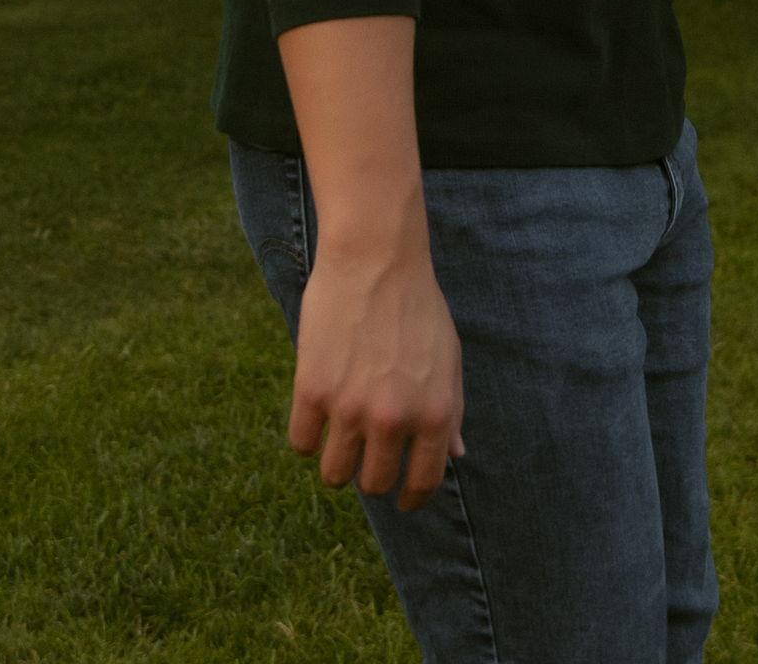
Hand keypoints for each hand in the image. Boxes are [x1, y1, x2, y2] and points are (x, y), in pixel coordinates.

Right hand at [290, 244, 465, 511]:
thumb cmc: (416, 305)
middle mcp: (394, 419)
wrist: (375, 258)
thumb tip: (456, 456)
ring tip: (339, 434)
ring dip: (337, 461)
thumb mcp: (448, 357)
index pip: (422, 483)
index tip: (401, 498)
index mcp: (435, 414)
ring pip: (334, 474)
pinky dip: (307, 437)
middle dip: (371, 473)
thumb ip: (450, 411)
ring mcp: (350, 408)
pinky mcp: (312, 391)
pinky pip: (301, 444)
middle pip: (374, 483)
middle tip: (366, 451)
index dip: (410, 498)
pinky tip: (316, 414)